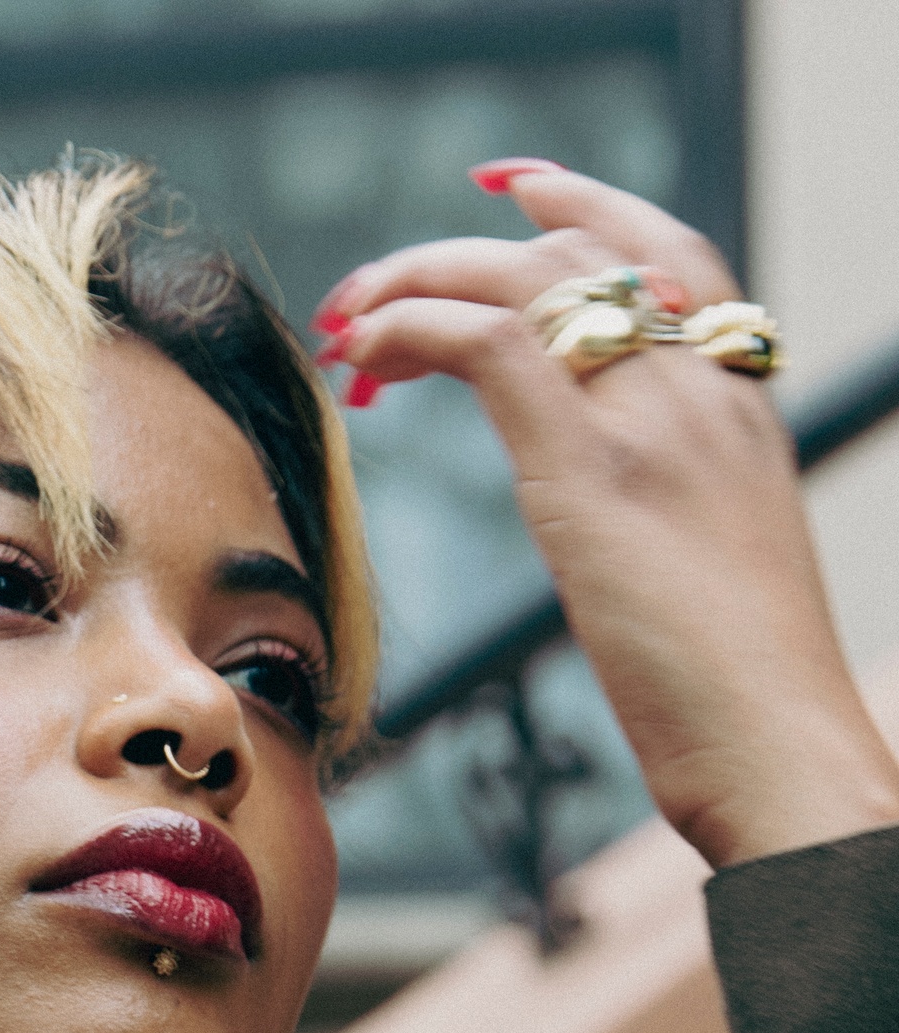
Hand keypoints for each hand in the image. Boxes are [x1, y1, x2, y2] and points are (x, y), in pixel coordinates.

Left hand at [318, 164, 898, 871]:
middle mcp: (703, 387)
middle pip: (579, 250)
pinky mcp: (595, 467)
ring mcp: (654, 417)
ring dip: (416, 283)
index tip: (509, 196)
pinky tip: (366, 363)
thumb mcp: (710, 574)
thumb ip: (662, 520)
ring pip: (524, 278)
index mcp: (739, 407)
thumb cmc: (743, 700)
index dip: (583, 208)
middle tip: (372, 294)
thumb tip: (608, 544)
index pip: (667, 257)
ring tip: (345, 326)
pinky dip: (416, 329)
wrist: (779, 745)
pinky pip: (490, 344)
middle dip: (459, 255)